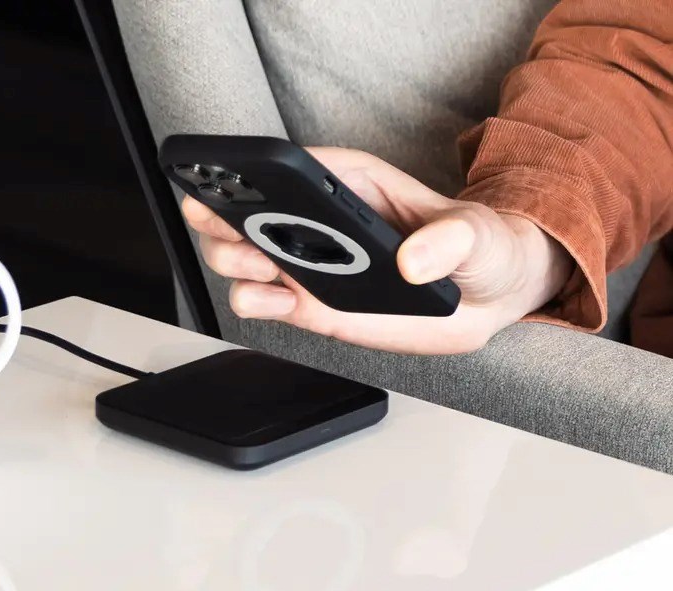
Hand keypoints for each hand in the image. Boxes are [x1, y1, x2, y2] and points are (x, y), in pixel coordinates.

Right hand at [183, 147, 571, 353]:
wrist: (484, 300)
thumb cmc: (478, 248)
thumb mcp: (476, 234)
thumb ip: (451, 240)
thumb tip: (411, 263)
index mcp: (349, 183)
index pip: (290, 166)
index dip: (256, 170)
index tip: (237, 180)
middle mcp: (316, 222)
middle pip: (245, 209)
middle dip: (225, 218)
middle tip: (238, 233)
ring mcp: (307, 263)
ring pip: (239, 255)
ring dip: (232, 260)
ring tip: (258, 269)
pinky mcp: (308, 305)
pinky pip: (261, 300)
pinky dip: (254, 301)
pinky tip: (273, 301)